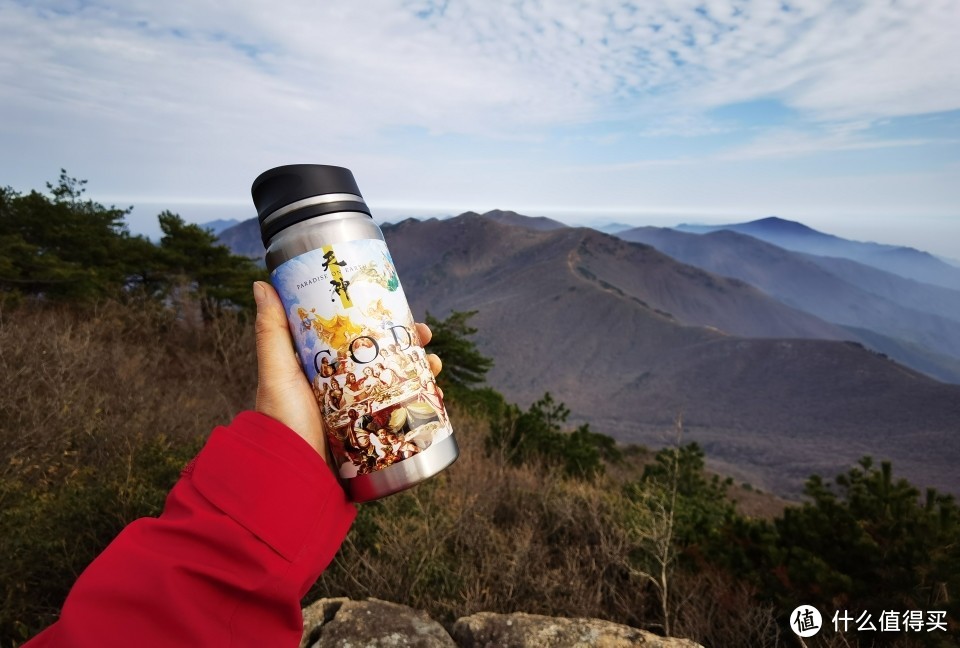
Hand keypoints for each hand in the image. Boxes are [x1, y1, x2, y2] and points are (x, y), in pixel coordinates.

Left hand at [252, 281, 441, 460]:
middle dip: (411, 345)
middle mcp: (344, 390)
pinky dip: (423, 405)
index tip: (402, 309)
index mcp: (322, 370)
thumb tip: (263, 284)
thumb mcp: (278, 373)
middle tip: (427, 338)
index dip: (382, 321)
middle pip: (385, 359)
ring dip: (423, 372)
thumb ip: (272, 333)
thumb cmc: (281, 424)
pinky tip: (437, 398)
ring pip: (399, 385)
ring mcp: (361, 414)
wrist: (294, 480)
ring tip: (435, 366)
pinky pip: (404, 417)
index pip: (357, 337)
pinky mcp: (375, 437)